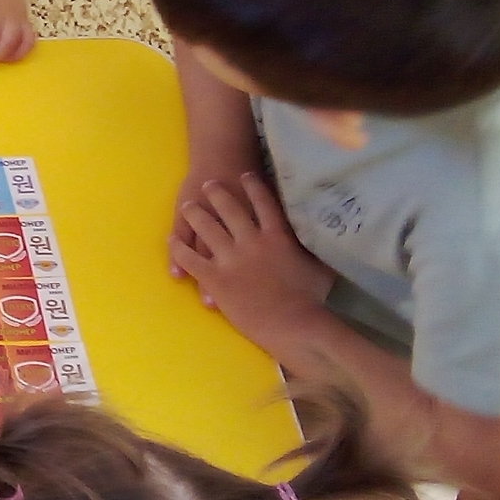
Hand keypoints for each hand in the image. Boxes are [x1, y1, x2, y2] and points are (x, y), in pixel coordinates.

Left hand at [169, 174, 333, 340]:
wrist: (293, 325)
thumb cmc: (312, 300)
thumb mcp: (320, 266)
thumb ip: (315, 248)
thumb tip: (327, 238)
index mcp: (277, 236)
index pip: (263, 202)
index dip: (253, 186)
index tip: (246, 174)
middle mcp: (251, 240)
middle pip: (229, 208)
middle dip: (218, 192)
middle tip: (209, 182)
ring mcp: (230, 258)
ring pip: (206, 226)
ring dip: (195, 213)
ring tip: (189, 203)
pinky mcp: (214, 277)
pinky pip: (190, 257)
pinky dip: (179, 247)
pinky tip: (172, 238)